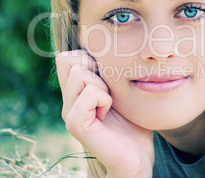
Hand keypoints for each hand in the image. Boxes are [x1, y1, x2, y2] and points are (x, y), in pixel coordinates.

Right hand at [56, 50, 153, 177]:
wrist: (137, 157)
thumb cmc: (133, 122)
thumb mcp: (121, 90)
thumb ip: (108, 72)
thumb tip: (105, 47)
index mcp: (77, 91)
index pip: (67, 57)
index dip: (88, 58)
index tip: (107, 78)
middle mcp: (68, 100)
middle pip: (69, 60)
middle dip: (96, 68)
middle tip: (109, 92)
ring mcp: (69, 113)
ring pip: (80, 73)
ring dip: (103, 85)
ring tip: (109, 104)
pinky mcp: (75, 124)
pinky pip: (89, 93)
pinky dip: (104, 99)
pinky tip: (108, 113)